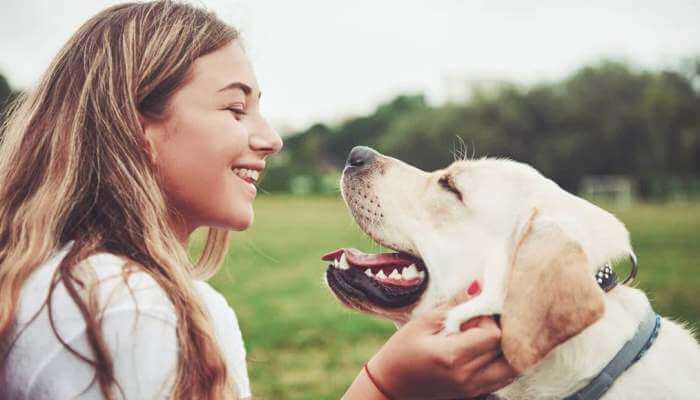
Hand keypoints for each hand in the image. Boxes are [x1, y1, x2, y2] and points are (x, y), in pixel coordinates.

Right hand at [366, 291, 517, 398]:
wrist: (389, 388)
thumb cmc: (400, 353)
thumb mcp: (421, 324)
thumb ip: (453, 307)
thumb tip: (478, 288)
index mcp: (452, 356)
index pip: (494, 334)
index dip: (488, 319)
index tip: (473, 315)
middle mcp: (467, 376)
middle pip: (508, 351)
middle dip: (501, 332)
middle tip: (483, 324)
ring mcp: (472, 389)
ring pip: (512, 368)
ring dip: (506, 349)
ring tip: (487, 337)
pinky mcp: (473, 394)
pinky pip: (503, 379)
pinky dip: (503, 363)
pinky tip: (486, 351)